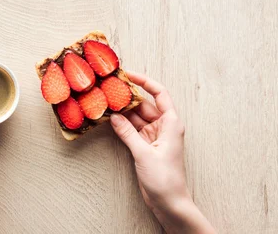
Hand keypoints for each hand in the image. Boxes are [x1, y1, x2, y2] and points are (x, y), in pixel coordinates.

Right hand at [110, 72, 214, 233]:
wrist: (169, 203)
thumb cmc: (165, 179)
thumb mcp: (144, 153)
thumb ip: (127, 133)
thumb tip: (114, 117)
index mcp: (171, 123)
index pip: (160, 94)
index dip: (145, 82)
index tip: (129, 75)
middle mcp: (163, 126)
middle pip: (145, 104)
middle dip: (128, 96)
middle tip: (110, 88)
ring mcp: (154, 136)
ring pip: (136, 117)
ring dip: (123, 111)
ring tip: (106, 101)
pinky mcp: (146, 146)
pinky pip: (132, 129)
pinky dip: (122, 124)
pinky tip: (110, 119)